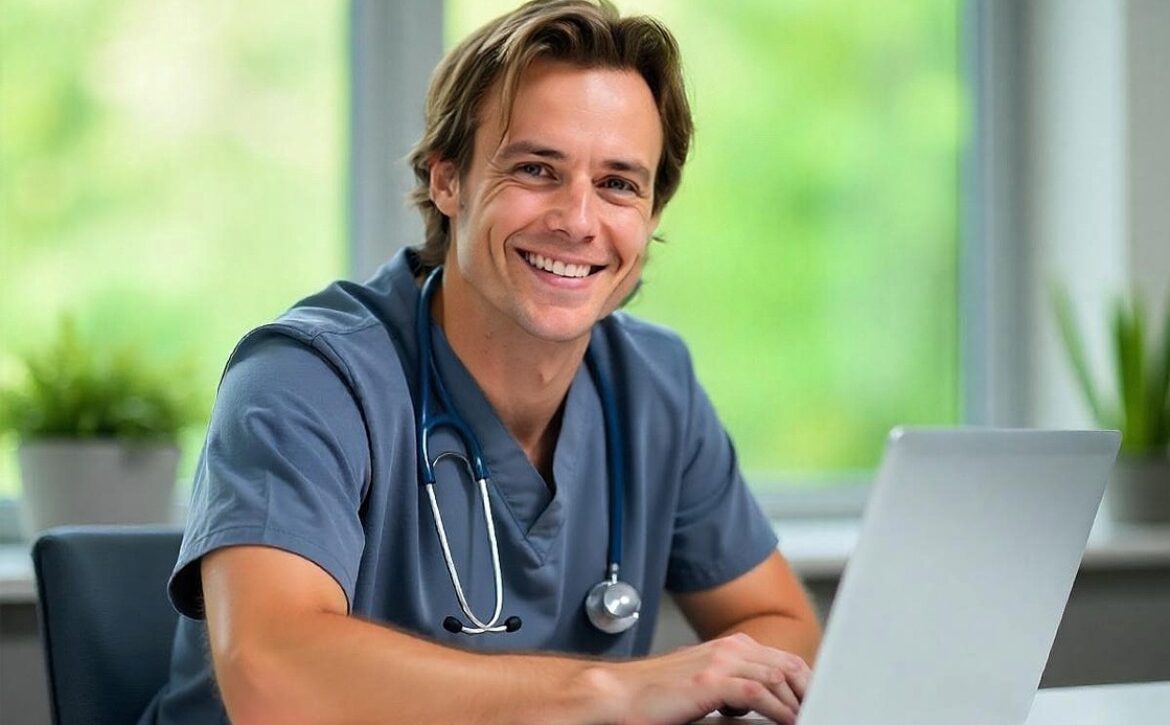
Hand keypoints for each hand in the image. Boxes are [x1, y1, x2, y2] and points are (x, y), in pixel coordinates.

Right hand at [601, 633, 810, 723]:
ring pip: (777, 677)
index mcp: (730, 647)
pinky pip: (757, 693)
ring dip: (797, 702)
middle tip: (821, 709)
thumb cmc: (656, 694)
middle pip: (788, 665)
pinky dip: (778, 709)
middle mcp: (729, 649)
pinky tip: (787, 721)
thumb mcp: (704, 683)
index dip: (805, 682)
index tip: (816, 702)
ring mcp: (720, 662)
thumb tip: (763, 702)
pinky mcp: (710, 681)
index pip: (783, 661)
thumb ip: (732, 685)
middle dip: (809, 691)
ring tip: (808, 718)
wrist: (618, 693)